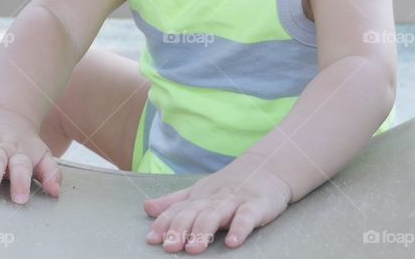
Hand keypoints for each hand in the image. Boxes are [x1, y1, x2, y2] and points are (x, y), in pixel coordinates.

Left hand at [142, 153, 292, 252]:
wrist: (267, 166)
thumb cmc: (229, 185)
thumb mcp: (199, 191)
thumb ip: (174, 201)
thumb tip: (147, 208)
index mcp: (199, 197)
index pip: (178, 210)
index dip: (164, 224)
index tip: (152, 239)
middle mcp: (214, 198)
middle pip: (194, 213)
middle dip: (180, 230)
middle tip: (170, 248)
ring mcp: (234, 200)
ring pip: (216, 214)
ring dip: (204, 231)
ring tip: (194, 248)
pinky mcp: (256, 204)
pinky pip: (247, 217)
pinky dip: (240, 229)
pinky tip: (233, 242)